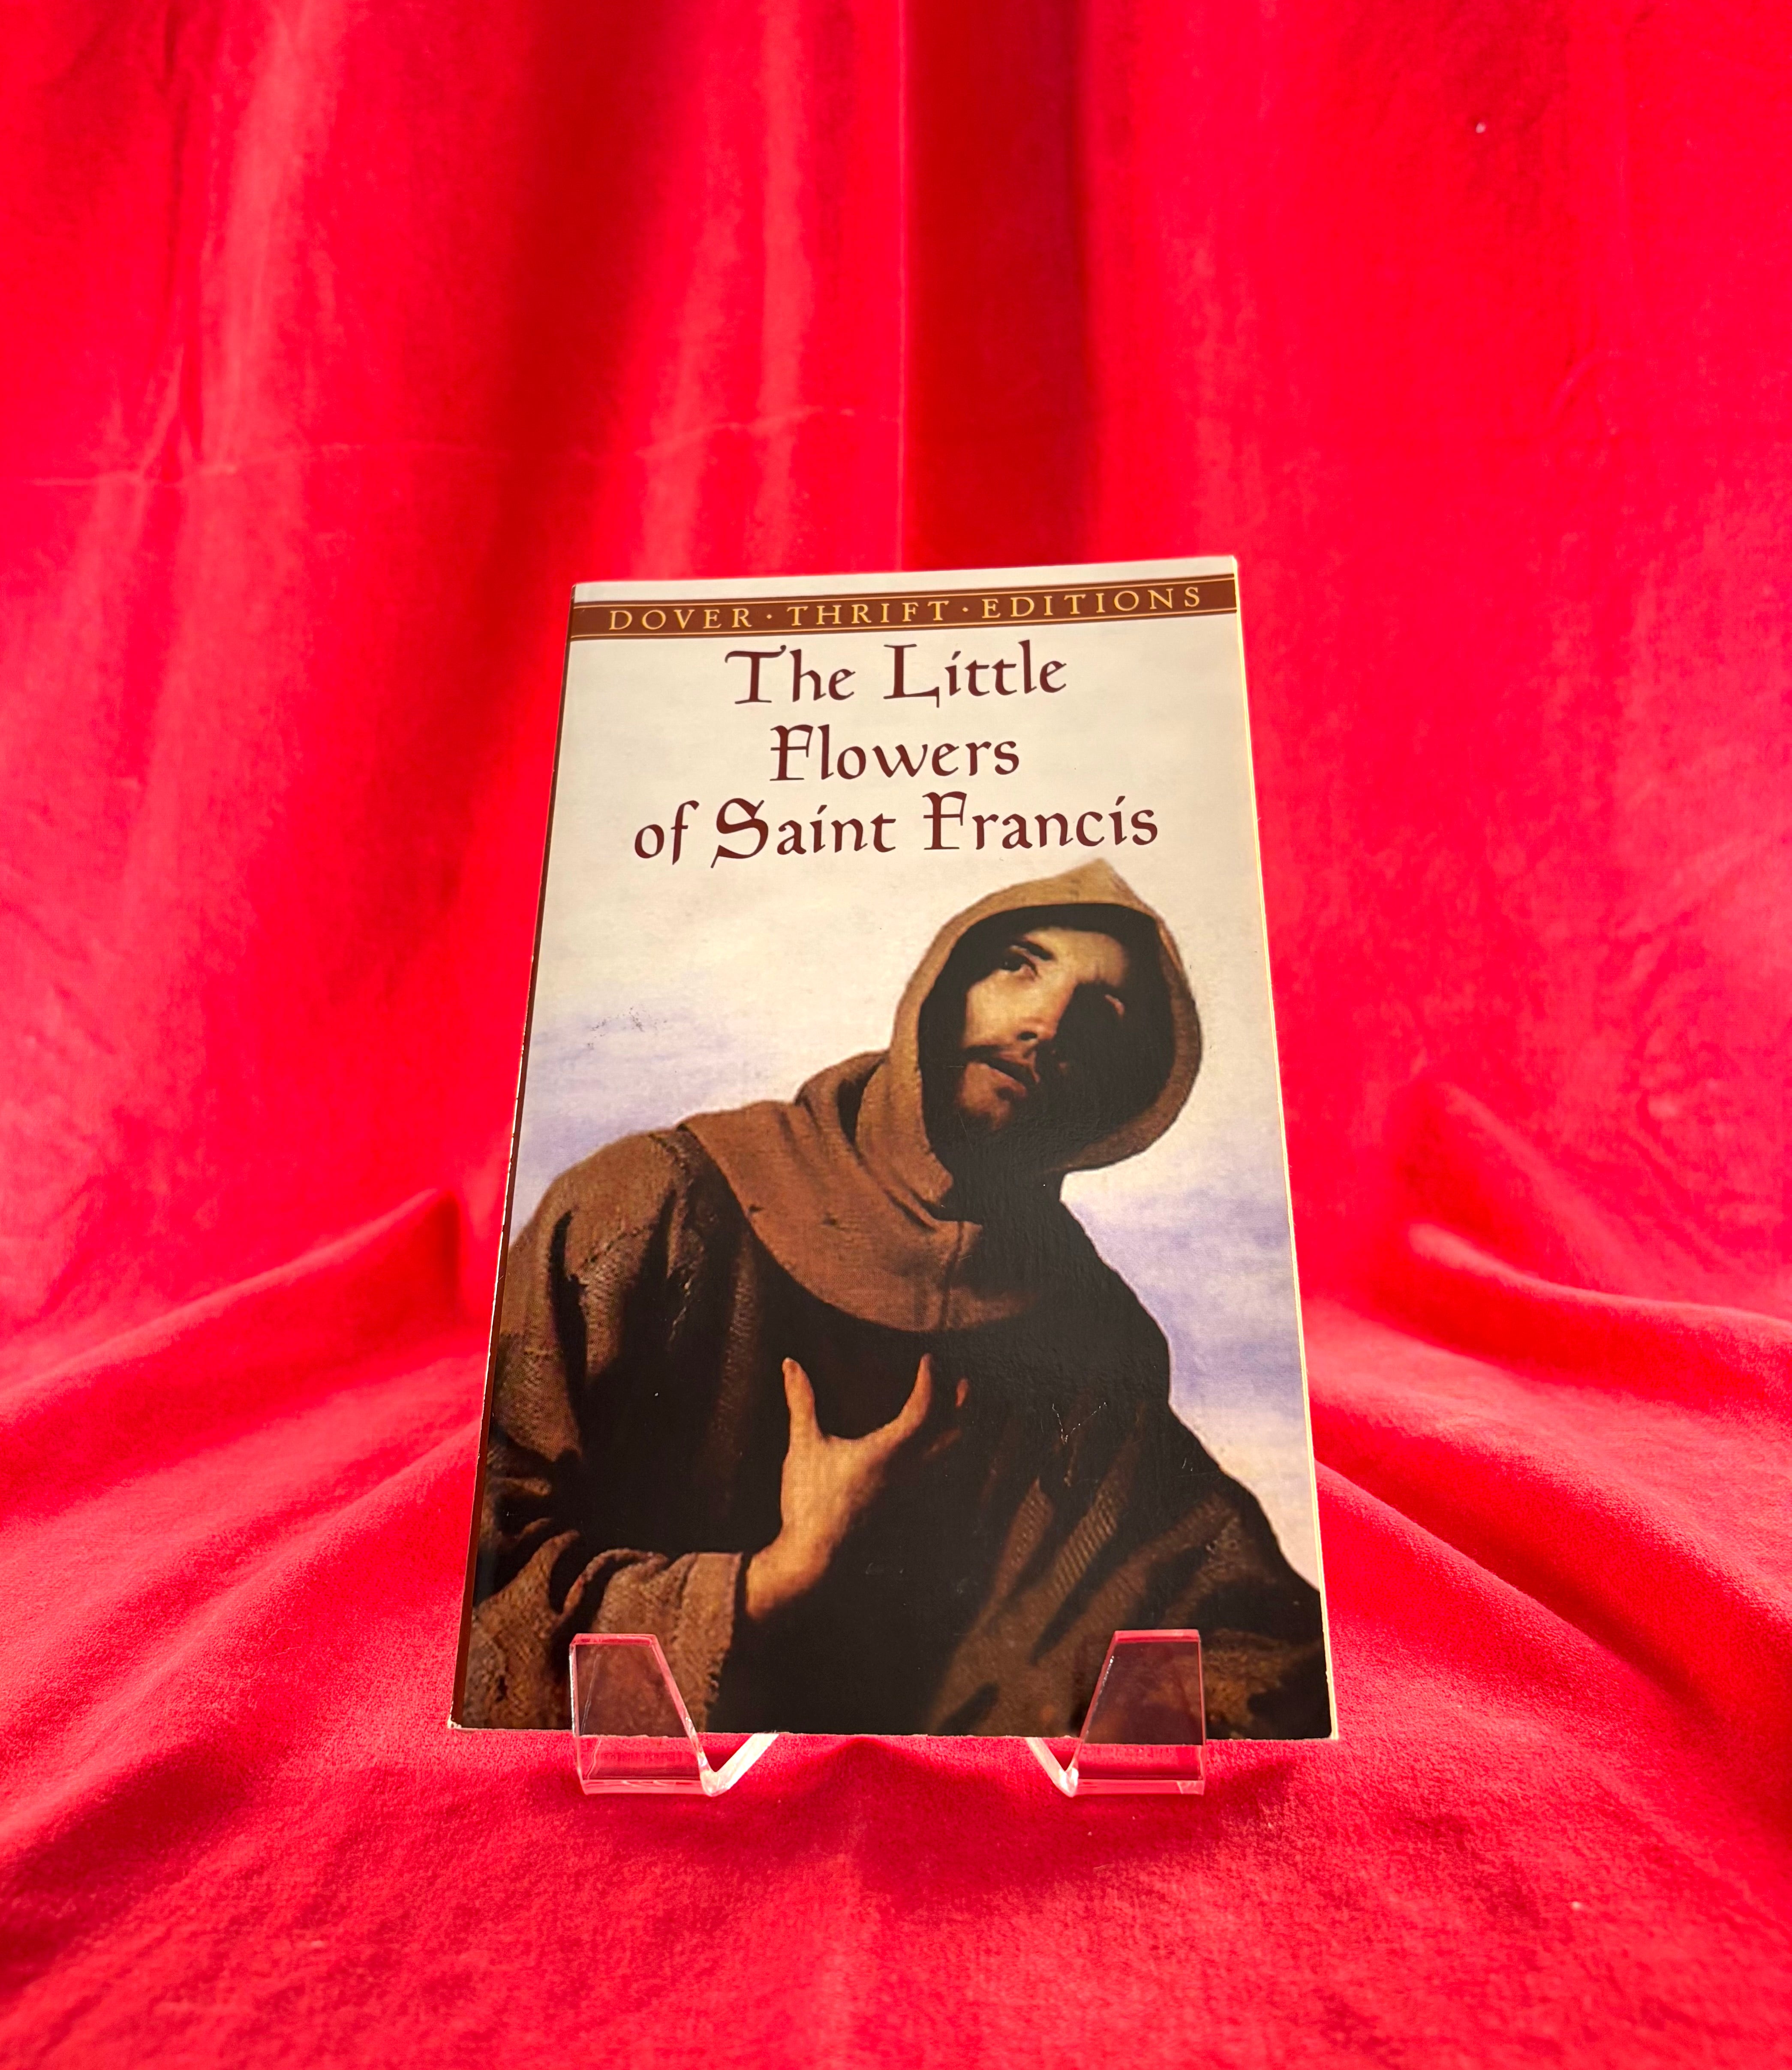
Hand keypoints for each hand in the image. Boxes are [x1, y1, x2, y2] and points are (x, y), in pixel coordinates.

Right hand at [743, 1354, 965, 1623]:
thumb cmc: (808, 1502)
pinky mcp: (911, 1514)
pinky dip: (955, 1465)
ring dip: (964, 1435)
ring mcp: (915, 1497)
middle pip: (956, 1434)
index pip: (923, 1408)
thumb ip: (801, 1401)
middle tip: (964, 1383)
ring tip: (963, 1416)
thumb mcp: (804, 1446)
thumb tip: (790, 1363)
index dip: (930, 1380)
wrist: (813, 1558)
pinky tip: (950, 1461)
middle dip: (964, 1406)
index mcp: (888, 1452)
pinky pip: (946, 1486)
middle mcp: (911, 1473)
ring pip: (955, 1462)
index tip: (929, 1360)